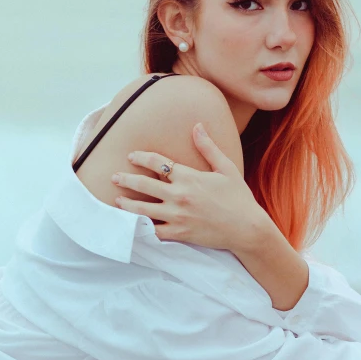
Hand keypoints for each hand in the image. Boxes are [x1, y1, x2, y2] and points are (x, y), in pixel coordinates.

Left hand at [111, 123, 268, 251]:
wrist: (247, 229)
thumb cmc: (239, 198)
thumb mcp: (226, 168)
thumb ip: (208, 147)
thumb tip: (197, 126)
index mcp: (189, 177)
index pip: (158, 163)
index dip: (141, 158)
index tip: (131, 156)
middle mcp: (179, 195)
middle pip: (143, 185)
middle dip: (126, 179)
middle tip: (113, 177)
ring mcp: (177, 215)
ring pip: (143, 209)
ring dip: (126, 204)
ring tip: (116, 200)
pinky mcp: (179, 233)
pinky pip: (153, 231)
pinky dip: (141, 228)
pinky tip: (131, 224)